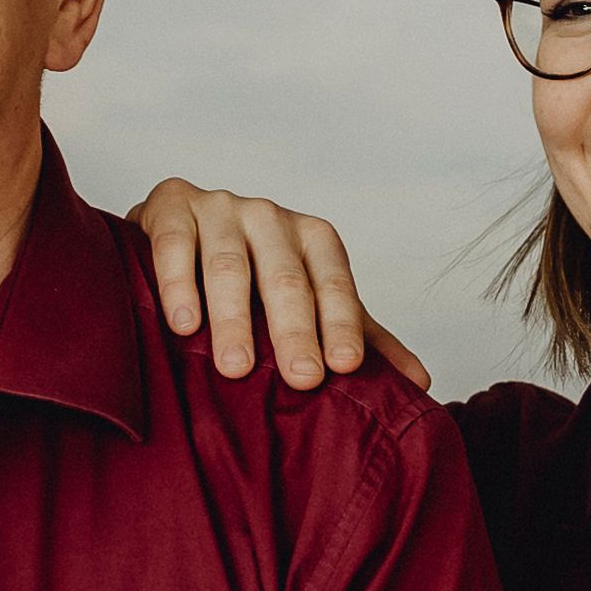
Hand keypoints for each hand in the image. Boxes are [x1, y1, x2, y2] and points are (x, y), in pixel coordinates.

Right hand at [130, 177, 426, 391]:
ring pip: (231, 264)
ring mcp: (219, 208)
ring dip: (234, 318)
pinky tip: (184, 324)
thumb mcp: (308, 304)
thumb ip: (357, 337)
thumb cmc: (250, 280)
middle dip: (294, 330)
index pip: (333, 281)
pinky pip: (176, 244)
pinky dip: (179, 285)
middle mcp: (270, 217)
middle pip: (286, 277)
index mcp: (312, 238)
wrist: (175, 234)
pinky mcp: (170, 206)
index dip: (341, 322)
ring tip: (235, 367)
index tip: (345, 367)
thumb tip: (419, 384)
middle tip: (301, 377)